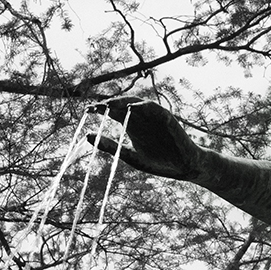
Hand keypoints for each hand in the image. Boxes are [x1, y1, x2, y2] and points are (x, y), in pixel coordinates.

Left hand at [88, 97, 202, 179]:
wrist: (184, 167)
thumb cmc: (158, 162)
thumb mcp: (130, 156)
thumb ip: (110, 146)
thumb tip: (87, 136)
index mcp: (131, 125)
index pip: (113, 112)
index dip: (100, 110)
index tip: (86, 111)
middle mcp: (141, 118)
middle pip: (122, 105)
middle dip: (108, 104)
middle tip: (94, 107)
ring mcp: (154, 116)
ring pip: (137, 103)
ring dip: (123, 102)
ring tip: (110, 105)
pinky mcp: (167, 118)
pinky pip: (155, 108)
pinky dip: (144, 106)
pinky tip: (133, 108)